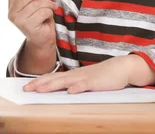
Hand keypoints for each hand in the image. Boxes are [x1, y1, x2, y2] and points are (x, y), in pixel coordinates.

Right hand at [8, 0, 56, 47]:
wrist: (43, 38)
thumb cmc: (41, 18)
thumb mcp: (39, 3)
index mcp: (13, 6)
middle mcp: (12, 13)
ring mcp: (19, 20)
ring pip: (37, 4)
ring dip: (49, 3)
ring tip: (53, 6)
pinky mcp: (28, 26)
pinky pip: (43, 12)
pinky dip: (50, 12)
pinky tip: (49, 16)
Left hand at [23, 55, 153, 93]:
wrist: (124, 67)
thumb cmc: (107, 75)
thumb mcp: (89, 79)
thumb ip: (78, 83)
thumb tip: (66, 90)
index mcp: (76, 74)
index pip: (55, 77)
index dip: (41, 81)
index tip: (28, 86)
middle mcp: (79, 74)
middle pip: (56, 78)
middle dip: (40, 83)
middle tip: (26, 88)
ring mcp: (88, 77)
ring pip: (67, 81)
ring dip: (53, 84)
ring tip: (40, 89)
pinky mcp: (98, 81)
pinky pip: (86, 84)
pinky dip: (78, 87)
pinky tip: (71, 91)